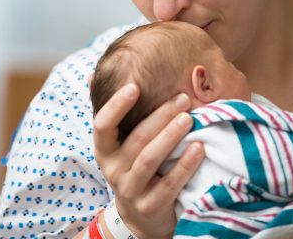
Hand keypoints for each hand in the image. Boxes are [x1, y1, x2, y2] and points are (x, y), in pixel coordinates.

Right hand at [93, 83, 204, 238]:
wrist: (140, 218)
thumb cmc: (133, 169)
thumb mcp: (117, 145)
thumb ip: (111, 114)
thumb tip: (92, 75)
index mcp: (104, 151)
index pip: (103, 125)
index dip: (116, 106)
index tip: (134, 85)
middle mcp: (113, 170)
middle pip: (136, 139)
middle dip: (160, 116)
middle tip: (183, 98)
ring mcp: (131, 190)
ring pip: (150, 159)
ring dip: (171, 136)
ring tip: (190, 119)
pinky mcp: (151, 206)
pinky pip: (170, 183)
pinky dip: (185, 164)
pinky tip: (200, 147)